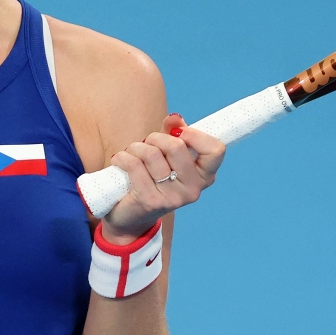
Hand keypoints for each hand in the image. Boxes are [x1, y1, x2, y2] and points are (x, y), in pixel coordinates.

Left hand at [102, 114, 225, 243]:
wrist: (130, 216)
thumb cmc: (151, 179)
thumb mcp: (166, 154)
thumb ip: (173, 133)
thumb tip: (175, 118)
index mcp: (204, 176)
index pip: (215, 150)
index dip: (195, 135)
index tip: (178, 133)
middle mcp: (194, 189)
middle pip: (176, 146)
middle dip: (155, 138)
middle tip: (147, 145)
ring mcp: (174, 197)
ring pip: (152, 153)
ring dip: (136, 148)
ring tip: (132, 155)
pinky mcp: (151, 201)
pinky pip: (134, 165)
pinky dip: (122, 157)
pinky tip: (120, 162)